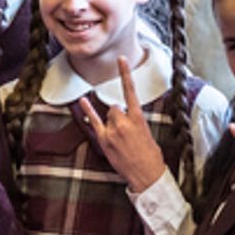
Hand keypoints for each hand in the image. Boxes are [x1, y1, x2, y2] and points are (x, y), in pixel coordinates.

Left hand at [75, 56, 167, 192]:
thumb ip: (134, 121)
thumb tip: (125, 116)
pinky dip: (88, 111)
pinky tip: (83, 100)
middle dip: (118, 116)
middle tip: (126, 133)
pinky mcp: (104, 140)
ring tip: (121, 141)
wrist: (147, 175)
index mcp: (138, 119)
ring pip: (108, 116)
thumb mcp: (147, 133)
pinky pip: (94, 122)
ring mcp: (112, 131)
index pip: (131, 91)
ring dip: (111, 124)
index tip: (121, 59)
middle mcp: (124, 122)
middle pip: (114, 107)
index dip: (125, 74)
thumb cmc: (151, 156)